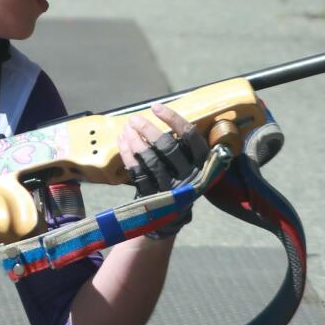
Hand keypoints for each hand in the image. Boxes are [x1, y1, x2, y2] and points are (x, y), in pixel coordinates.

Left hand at [119, 103, 210, 237]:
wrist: (172, 217)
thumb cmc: (179, 180)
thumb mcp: (190, 165)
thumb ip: (182, 146)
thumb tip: (159, 115)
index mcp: (202, 164)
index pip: (191, 137)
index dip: (174, 119)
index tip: (156, 107)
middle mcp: (189, 176)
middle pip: (169, 147)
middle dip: (149, 129)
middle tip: (134, 119)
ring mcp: (171, 188)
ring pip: (151, 160)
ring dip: (136, 141)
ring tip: (127, 129)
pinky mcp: (153, 197)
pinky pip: (138, 173)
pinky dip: (128, 155)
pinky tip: (122, 143)